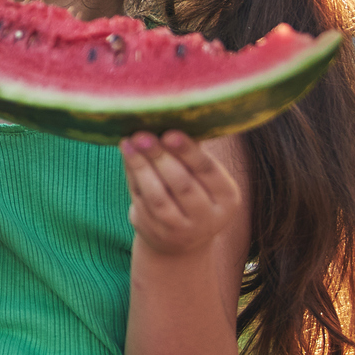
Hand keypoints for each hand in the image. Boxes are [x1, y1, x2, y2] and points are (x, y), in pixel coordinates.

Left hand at [121, 131, 243, 257]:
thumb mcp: (203, 178)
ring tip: (129, 142)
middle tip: (142, 135)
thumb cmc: (194, 191)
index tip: (169, 133)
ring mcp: (181, 230)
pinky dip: (132, 176)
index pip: (208, 171)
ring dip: (141, 167)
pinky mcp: (155, 232)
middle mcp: (208, 217)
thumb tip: (173, 114)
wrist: (182, 240)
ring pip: (158, 196)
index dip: (188, 152)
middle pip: (182, 184)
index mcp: (227, 197)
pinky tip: (127, 155)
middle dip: (160, 157)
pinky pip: (140, 200)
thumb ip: (191, 152)